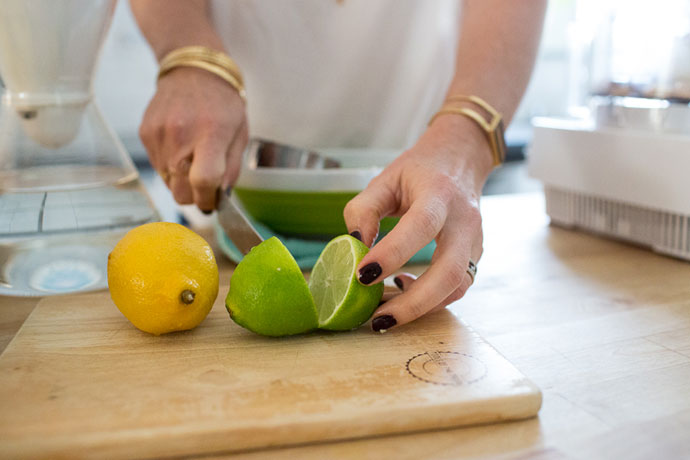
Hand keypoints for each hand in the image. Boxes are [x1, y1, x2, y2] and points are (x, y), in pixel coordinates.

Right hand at [139, 66, 247, 211]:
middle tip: (204, 187)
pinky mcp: (146, 134)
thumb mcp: (240, 134)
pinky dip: (170, 167)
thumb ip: (231, 169)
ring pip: (168, 183)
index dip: (208, 200)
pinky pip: (157, 167)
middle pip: (181, 192)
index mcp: (211, 134)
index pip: (204, 182)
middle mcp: (181, 135)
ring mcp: (160, 135)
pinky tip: (181, 149)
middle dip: (194, 197)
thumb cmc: (223, 104)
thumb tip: (220, 197)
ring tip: (194, 160)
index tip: (213, 202)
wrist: (193, 70)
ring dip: (182, 182)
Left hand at [344, 115, 492, 331]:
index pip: (421, 226)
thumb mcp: (384, 180)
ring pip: (457, 286)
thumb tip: (354, 248)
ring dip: (421, 308)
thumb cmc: (419, 170)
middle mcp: (464, 220)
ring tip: (385, 313)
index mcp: (439, 193)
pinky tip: (403, 288)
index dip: (393, 253)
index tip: (362, 275)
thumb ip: (363, 211)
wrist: (461, 158)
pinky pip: (457, 287)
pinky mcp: (475, 255)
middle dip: (413, 303)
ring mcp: (475, 240)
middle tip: (378, 319)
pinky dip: (430, 300)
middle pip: (449, 271)